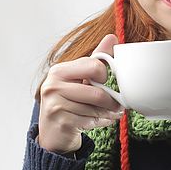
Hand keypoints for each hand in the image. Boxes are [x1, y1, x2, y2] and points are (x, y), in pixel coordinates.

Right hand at [37, 34, 124, 153]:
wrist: (53, 132)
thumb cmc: (68, 101)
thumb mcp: (80, 78)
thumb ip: (96, 59)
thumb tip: (112, 37)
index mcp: (60, 71)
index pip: (94, 66)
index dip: (104, 76)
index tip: (103, 82)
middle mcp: (54, 86)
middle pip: (97, 92)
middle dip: (111, 101)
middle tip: (117, 104)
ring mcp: (55, 104)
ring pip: (95, 109)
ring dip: (108, 114)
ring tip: (111, 113)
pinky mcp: (61, 122)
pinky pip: (91, 121)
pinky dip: (101, 122)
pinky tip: (99, 121)